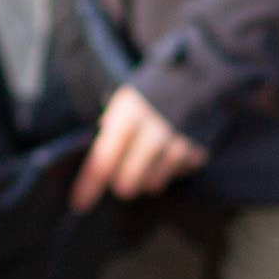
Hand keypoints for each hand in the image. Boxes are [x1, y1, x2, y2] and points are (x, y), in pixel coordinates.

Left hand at [74, 86, 207, 208]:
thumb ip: (112, 129)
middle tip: (123, 180)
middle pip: (127, 181)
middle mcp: (152, 130)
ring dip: (148, 179)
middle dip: (123, 184)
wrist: (199, 75)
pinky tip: (172, 154)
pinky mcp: (196, 151)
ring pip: (152, 184)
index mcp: (128, 114)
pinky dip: (172, 170)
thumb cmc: (153, 92)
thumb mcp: (127, 102)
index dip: (90, 185)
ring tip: (151, 160)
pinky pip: (176, 175)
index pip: (103, 159)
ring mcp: (177, 143)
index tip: (80, 203)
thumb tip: (99, 163)